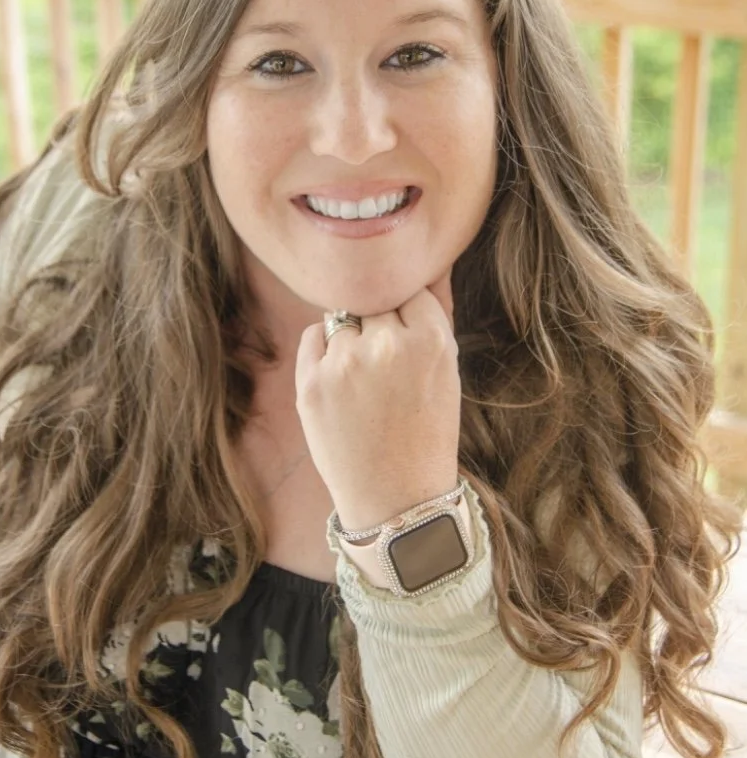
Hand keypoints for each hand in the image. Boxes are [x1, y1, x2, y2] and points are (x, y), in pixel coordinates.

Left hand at [294, 269, 460, 531]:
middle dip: (379, 324)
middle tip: (387, 368)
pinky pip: (313, 337)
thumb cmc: (427, 431)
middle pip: (375, 300)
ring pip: (342, 317)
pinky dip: (323, 352)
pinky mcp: (311, 382)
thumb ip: (437, 310)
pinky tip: (342, 385)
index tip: (409, 343)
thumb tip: (433, 259)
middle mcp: (386, 345)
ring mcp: (344, 363)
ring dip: (351, 337)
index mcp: (430, 340)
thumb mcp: (447, 369)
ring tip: (366, 382)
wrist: (397, 498)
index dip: (408, 316)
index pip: (411, 290)